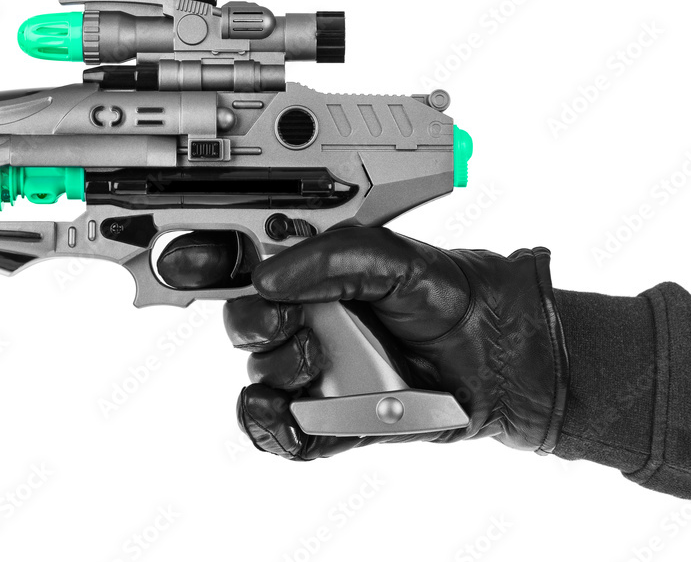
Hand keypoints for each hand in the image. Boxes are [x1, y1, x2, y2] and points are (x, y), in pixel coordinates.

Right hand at [157, 227, 568, 459]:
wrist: (504, 361)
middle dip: (253, 324)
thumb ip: (336, 256)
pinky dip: (270, 428)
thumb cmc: (456, 297)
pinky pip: (277, 433)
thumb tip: (270, 277)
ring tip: (321, 362)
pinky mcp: (328, 421)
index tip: (186, 260)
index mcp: (312, 271)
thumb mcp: (400, 258)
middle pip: (240, 324)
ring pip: (256, 377)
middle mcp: (305, 320)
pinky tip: (288, 415)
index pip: (241, 262)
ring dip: (276, 371)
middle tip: (288, 320)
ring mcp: (314, 373)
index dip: (204, 259)